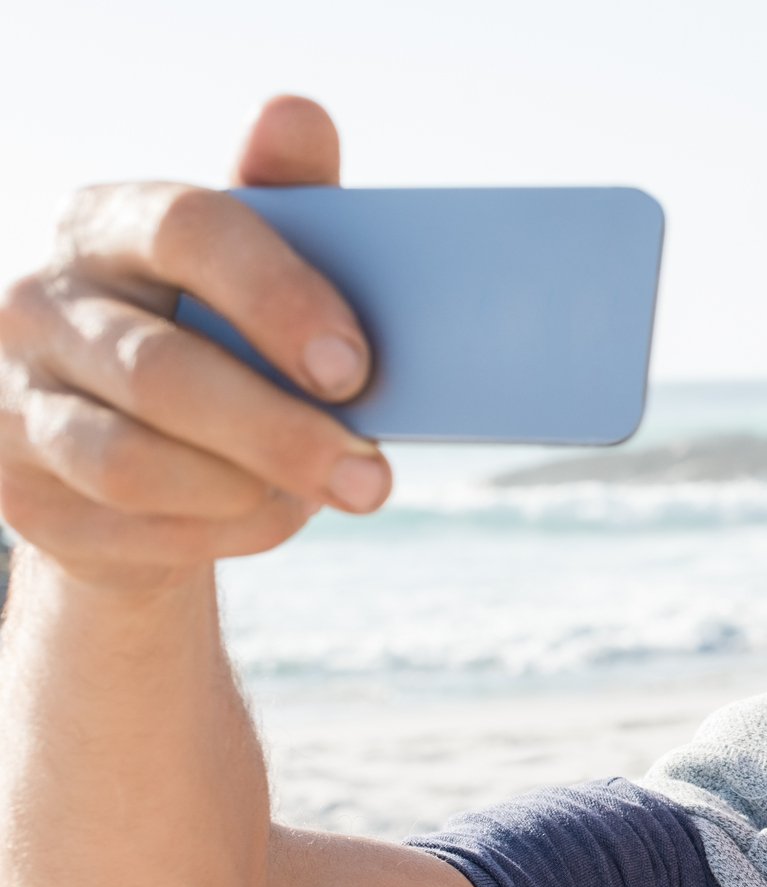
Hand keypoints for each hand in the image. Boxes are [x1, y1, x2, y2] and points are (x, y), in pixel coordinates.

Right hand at [0, 95, 388, 593]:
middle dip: (280, 433)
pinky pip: (129, 528)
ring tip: (330, 494)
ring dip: (249, 493)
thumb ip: (289, 199)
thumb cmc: (226, 336)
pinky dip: (219, 533)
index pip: (190, 232)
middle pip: (162, 372)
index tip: (356, 368)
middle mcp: (42, 302)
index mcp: (111, 224)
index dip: (278, 299)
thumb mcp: (262, 269)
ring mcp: (15, 397)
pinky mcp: (17, 489)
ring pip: (132, 463)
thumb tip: (298, 114)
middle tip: (371, 477)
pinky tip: (269, 516)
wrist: (148, 452)